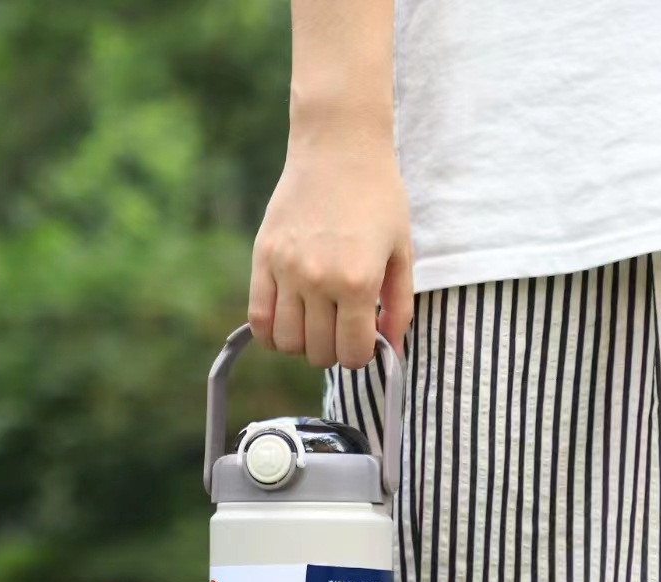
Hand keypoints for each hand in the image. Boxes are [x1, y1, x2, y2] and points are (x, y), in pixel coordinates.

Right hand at [248, 131, 412, 369]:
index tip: (363, 340)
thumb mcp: (402, 252)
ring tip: (315, 324)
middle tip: (341, 329)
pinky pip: (258, 319)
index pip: (352, 352)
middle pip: (318, 353)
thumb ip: (399, 306)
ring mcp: (286, 270)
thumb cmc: (378, 197)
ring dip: (303, 344)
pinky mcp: (263, 258)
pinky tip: (286, 324)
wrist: (338, 146)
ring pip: (287, 343)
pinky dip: (271, 334)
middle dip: (333, 350)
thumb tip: (392, 351)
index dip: (360, 355)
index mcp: (358, 281)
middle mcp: (318, 281)